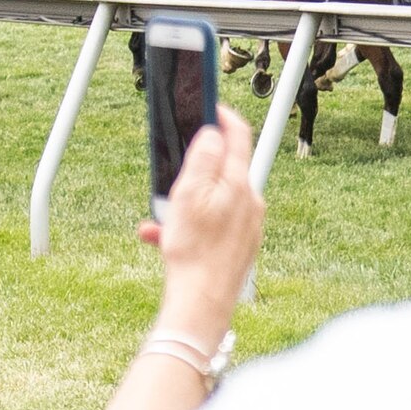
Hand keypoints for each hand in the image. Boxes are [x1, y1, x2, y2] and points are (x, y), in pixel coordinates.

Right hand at [137, 112, 261, 338]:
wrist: (202, 304)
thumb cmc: (193, 251)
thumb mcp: (189, 194)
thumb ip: (203, 159)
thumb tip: (214, 133)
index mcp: (240, 184)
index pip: (239, 136)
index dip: (223, 116)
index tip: (209, 105)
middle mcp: (250, 202)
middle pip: (223, 170)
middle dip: (194, 169)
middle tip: (172, 176)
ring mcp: (247, 225)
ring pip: (211, 201)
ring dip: (182, 205)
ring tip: (159, 220)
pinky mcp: (239, 246)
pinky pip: (210, 227)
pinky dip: (186, 228)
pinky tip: (162, 240)